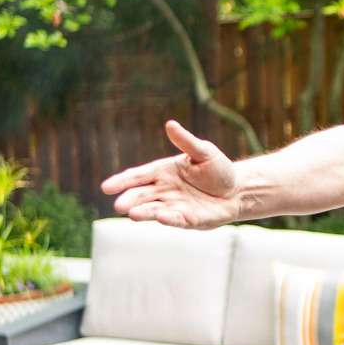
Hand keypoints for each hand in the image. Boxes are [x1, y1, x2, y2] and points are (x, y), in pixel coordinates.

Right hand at [101, 121, 240, 228]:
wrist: (238, 190)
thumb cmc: (218, 169)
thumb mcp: (203, 152)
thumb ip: (186, 141)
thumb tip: (170, 124)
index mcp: (164, 172)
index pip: (138, 176)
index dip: (122, 182)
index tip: (105, 187)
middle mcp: (165, 190)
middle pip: (142, 195)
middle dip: (130, 200)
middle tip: (118, 205)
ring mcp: (175, 206)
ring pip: (154, 210)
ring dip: (144, 212)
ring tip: (132, 214)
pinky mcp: (189, 219)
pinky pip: (176, 219)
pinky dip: (168, 219)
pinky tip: (161, 217)